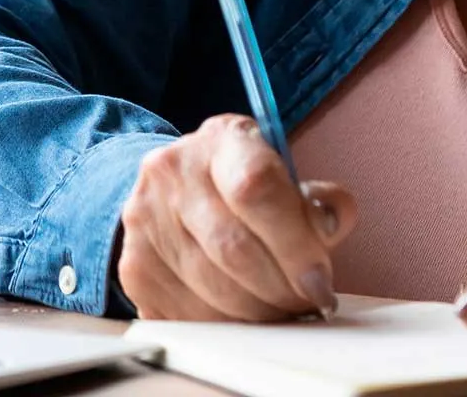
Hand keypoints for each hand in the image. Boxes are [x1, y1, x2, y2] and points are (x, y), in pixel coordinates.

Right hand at [116, 113, 357, 320]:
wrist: (174, 192)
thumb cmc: (243, 187)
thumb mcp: (285, 176)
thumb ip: (319, 201)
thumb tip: (331, 226)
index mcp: (222, 139)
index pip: (257, 187)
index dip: (296, 243)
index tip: (321, 280)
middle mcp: (174, 171)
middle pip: (234, 246)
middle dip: (282, 288)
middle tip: (307, 304)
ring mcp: (146, 220)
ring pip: (212, 287)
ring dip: (259, 314)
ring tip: (283, 311)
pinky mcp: (135, 267)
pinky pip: (187, 314)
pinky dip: (226, 327)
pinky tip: (247, 319)